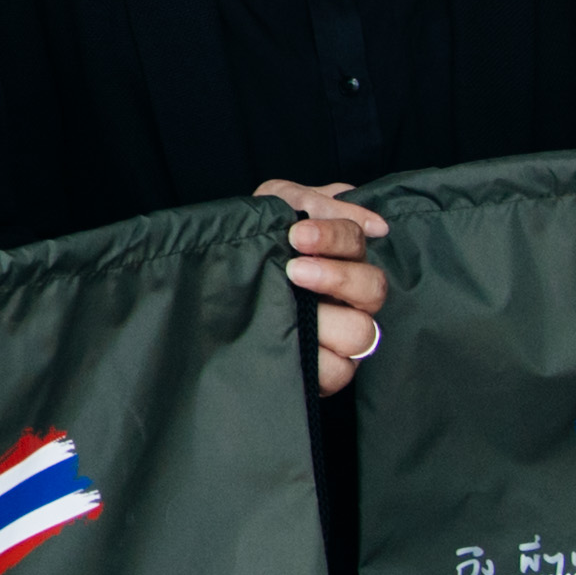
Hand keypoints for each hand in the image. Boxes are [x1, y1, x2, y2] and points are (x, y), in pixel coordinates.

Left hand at [260, 179, 390, 396]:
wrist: (202, 290)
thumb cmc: (249, 244)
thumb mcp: (274, 207)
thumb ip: (315, 203)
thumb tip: (374, 224)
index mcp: (340, 256)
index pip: (357, 243)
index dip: (334, 237)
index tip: (296, 235)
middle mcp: (348, 296)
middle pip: (374, 289)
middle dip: (336, 277)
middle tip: (294, 271)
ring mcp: (339, 334)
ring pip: (362, 332)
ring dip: (328, 320)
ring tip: (290, 308)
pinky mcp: (324, 368)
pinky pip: (339, 371)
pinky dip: (320, 360)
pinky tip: (290, 342)